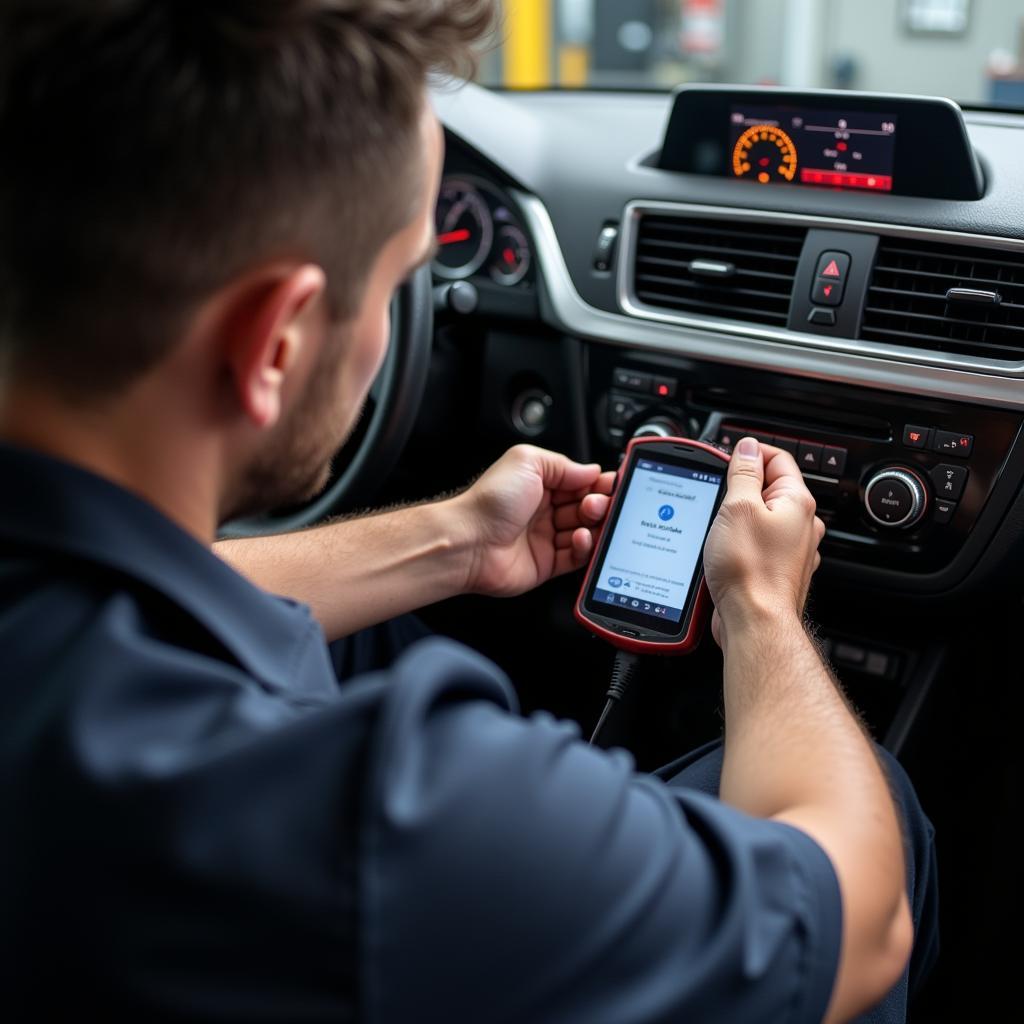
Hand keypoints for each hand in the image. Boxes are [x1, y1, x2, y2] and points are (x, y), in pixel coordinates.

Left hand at [454, 445, 615, 598]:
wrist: (468, 541)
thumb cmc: (489, 502)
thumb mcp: (527, 461)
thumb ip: (563, 464)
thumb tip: (591, 470)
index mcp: (540, 485)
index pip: (580, 483)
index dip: (598, 483)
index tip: (613, 484)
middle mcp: (543, 511)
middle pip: (586, 508)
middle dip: (599, 504)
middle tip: (598, 502)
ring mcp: (545, 538)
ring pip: (586, 533)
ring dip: (595, 525)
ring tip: (591, 517)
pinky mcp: (546, 564)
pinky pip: (576, 558)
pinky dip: (585, 549)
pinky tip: (581, 538)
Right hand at [703, 437, 825, 647]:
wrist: (755, 622)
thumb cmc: (751, 571)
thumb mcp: (737, 508)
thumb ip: (744, 473)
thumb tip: (747, 447)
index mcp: (797, 502)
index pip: (777, 458)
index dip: (749, 452)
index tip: (726, 457)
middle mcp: (801, 524)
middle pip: (768, 488)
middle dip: (740, 487)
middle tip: (717, 494)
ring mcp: (791, 549)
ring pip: (762, 518)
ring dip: (738, 517)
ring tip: (718, 525)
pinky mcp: (776, 570)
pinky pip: (758, 544)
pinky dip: (740, 541)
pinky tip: (724, 550)